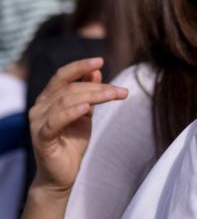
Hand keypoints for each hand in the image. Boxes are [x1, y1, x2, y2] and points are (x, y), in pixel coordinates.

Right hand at [28, 58, 126, 196]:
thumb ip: (89, 92)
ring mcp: (38, 123)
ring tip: (114, 95)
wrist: (63, 174)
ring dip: (93, 96)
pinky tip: (86, 108)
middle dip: (98, 87)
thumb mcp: (85, 113)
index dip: (80, 66)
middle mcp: (40, 108)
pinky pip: (55, 122)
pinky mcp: (41, 139)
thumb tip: (96, 71)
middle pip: (70, 89)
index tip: (100, 60)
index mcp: (48, 99)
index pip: (62, 76)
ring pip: (66, 101)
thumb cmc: (73, 141)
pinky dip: (71, 113)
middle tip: (121, 91)